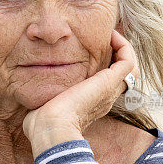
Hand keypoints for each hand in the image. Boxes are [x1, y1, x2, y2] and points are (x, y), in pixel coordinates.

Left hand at [22, 29, 139, 145]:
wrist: (51, 128)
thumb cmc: (42, 122)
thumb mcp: (45, 104)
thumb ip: (44, 96)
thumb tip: (32, 93)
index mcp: (92, 104)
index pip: (107, 83)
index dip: (104, 65)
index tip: (91, 50)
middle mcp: (105, 98)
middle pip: (122, 74)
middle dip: (116, 54)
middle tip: (105, 39)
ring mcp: (109, 91)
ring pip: (130, 68)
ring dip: (123, 48)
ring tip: (111, 35)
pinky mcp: (109, 83)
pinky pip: (128, 61)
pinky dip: (124, 46)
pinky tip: (111, 36)